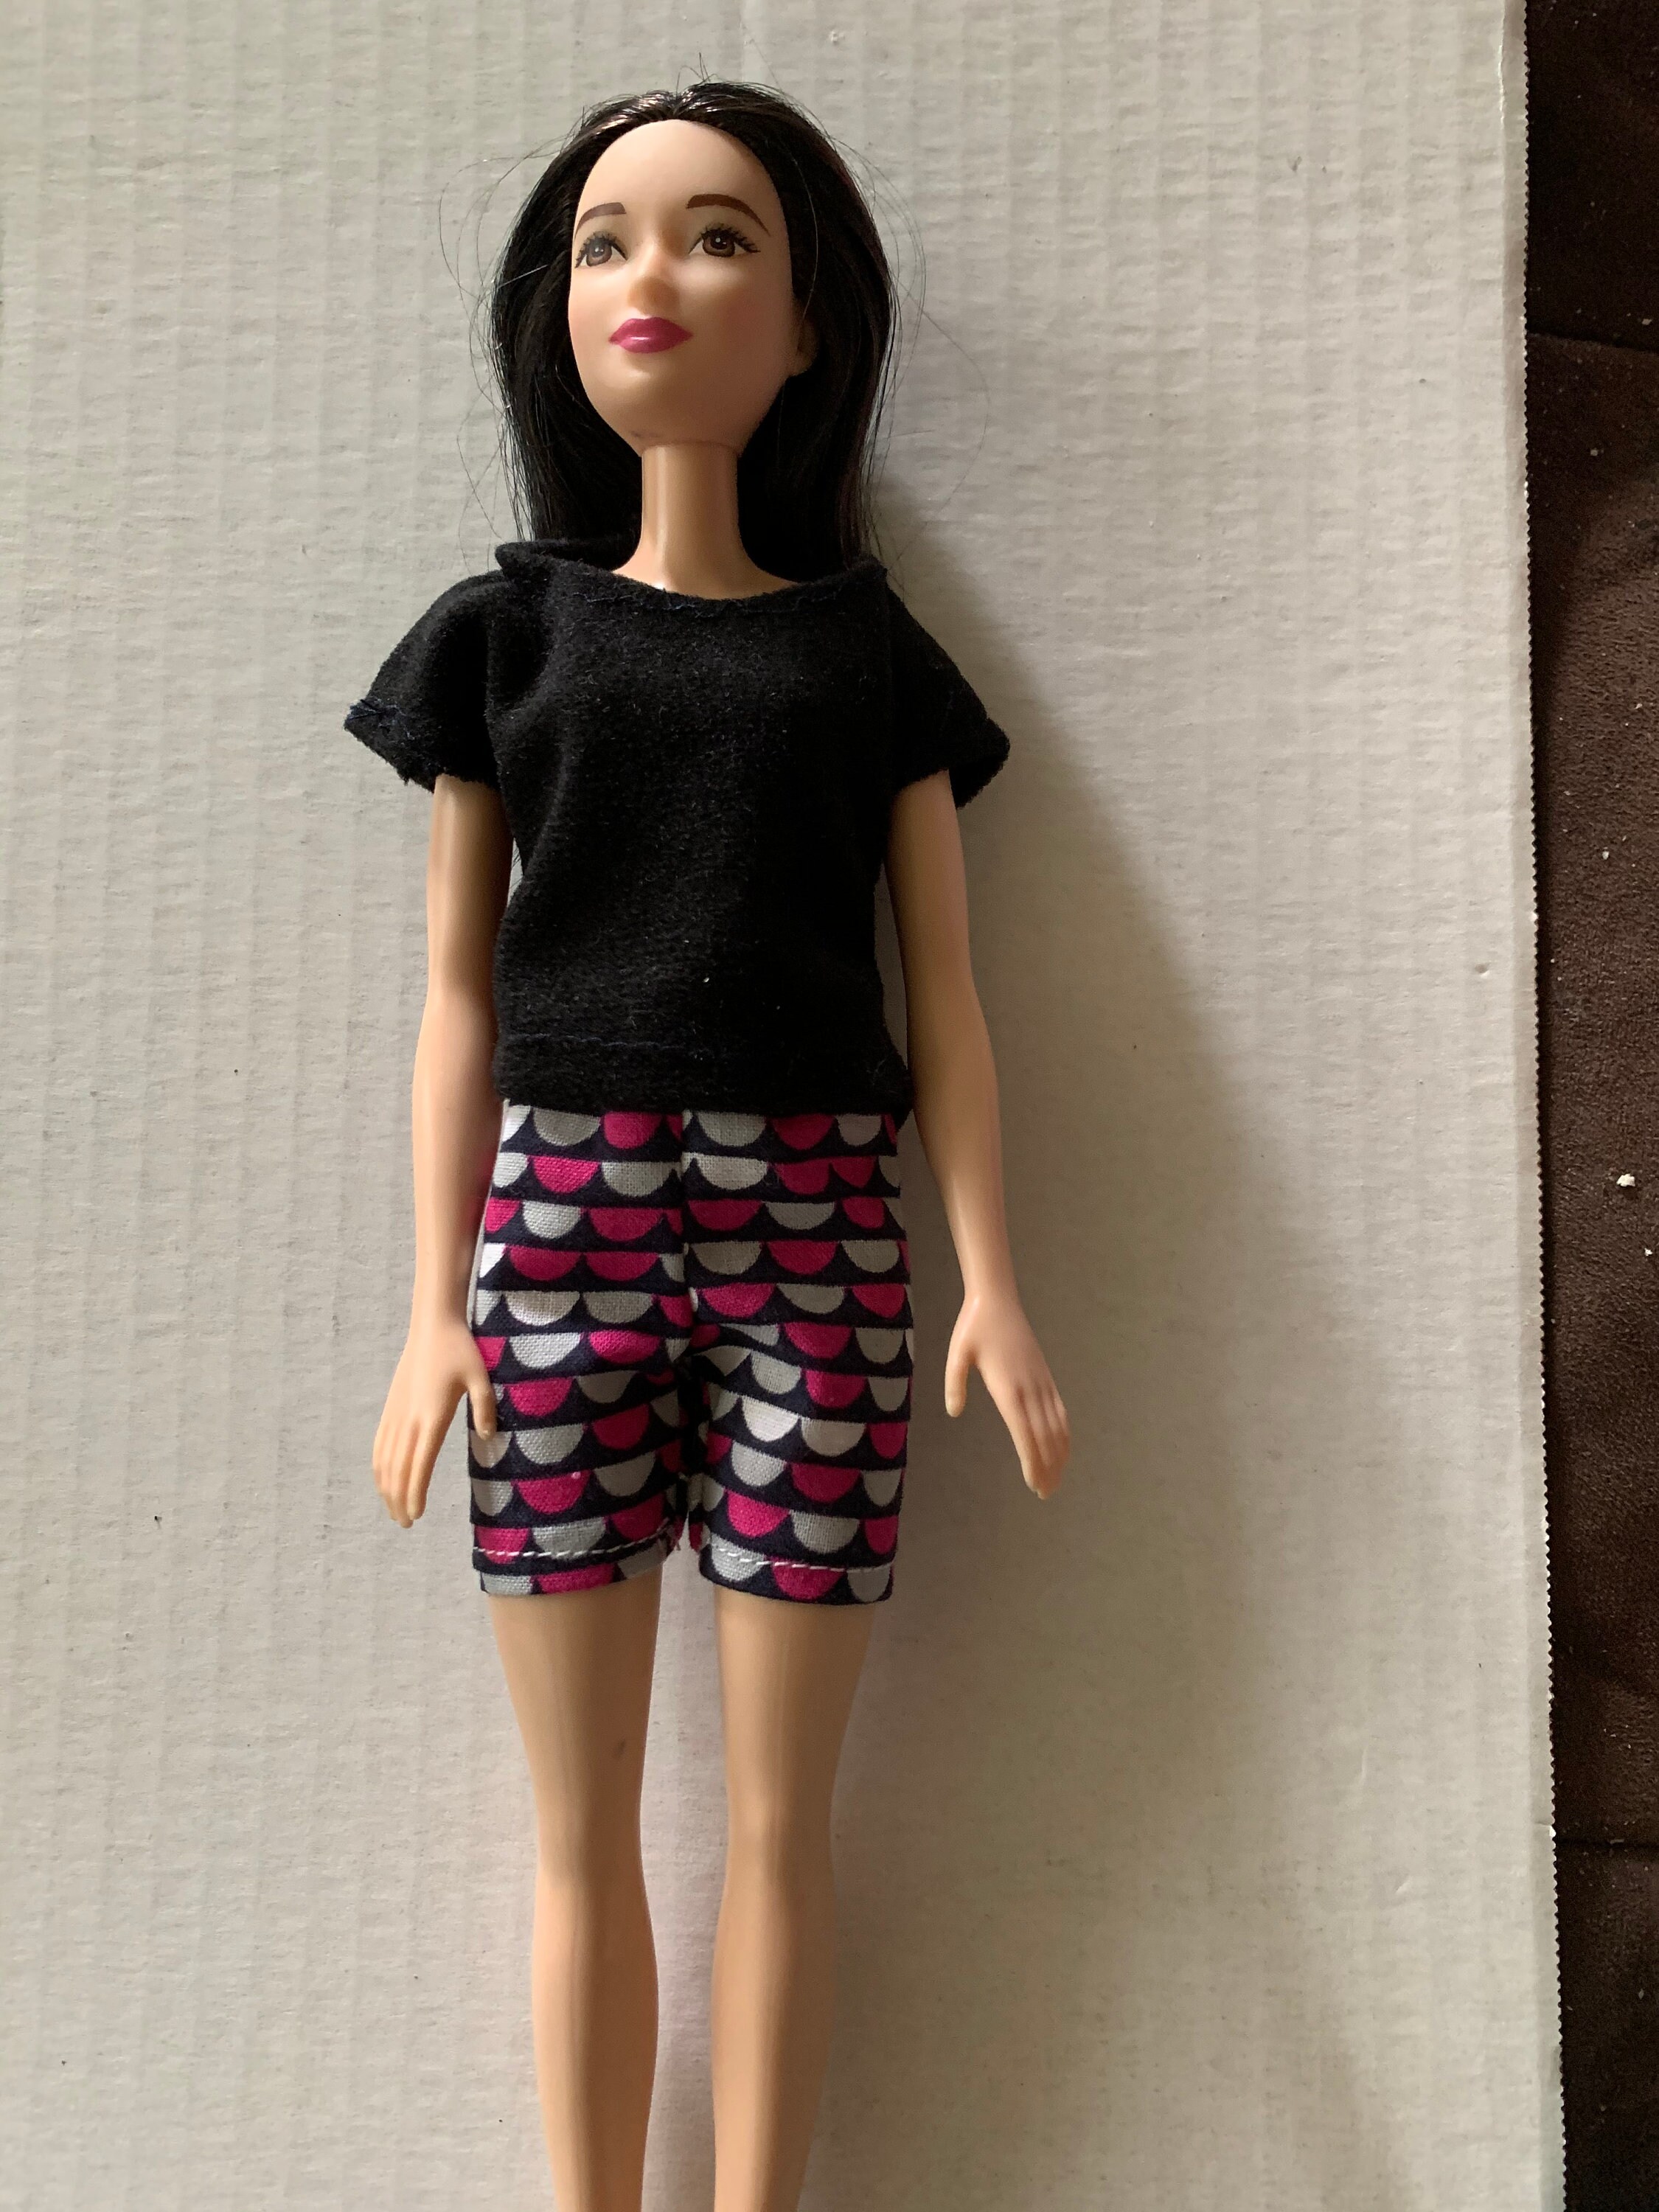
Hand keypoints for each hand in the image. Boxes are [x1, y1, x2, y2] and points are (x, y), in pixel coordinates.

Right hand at [371, 1309, 498, 1527]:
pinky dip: (379, 1467)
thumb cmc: (461, 1351)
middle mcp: (410, 1419)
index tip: (416, 1514)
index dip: (415, 1492)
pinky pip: (379, 1444)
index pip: (420, 1464)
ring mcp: (396, 1414)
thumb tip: (487, 1436)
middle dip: (399, 1499)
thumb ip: (484, 1408)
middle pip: (398, 1469)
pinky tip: (383, 1480)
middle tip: (406, 1523)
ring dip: (387, 1488)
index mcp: (432, 1416)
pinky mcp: (391, 1407)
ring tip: (395, 1510)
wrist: (432, 1327)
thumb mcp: (481, 1377)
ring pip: (385, 1460)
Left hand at [943, 1285, 1069, 1498]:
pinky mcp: (1045, 1376)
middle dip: (1048, 1467)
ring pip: (1057, 1426)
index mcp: (1009, 1389)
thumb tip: (954, 1411)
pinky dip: (1064, 1432)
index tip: (1035, 1484)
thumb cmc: (974, 1328)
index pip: (1025, 1435)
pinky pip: (1060, 1410)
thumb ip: (954, 1384)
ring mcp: (1041, 1383)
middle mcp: (1030, 1389)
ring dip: (1059, 1454)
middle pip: (1045, 1437)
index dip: (1033, 1462)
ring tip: (1056, 1478)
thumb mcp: (956, 1355)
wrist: (997, 1300)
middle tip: (1045, 1493)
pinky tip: (1062, 1446)